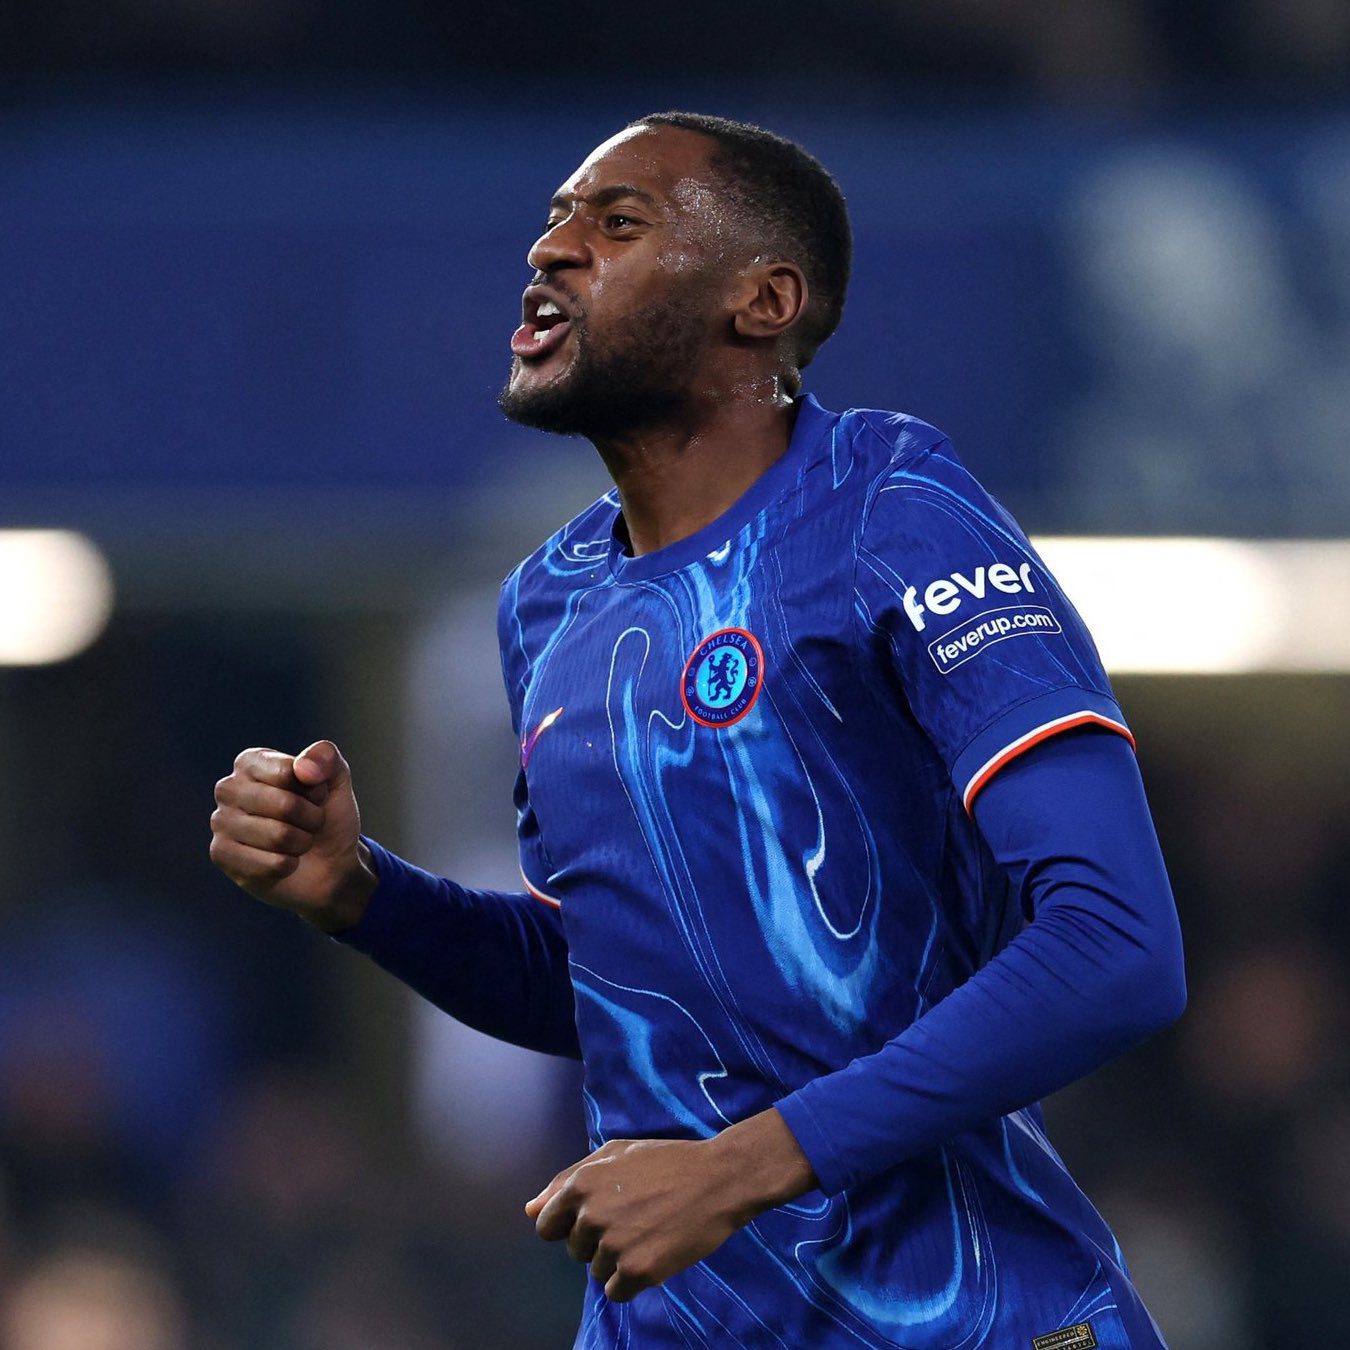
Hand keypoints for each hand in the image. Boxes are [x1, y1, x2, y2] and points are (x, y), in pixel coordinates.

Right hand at [210, 740, 375, 932]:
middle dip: (311, 819)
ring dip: (301, 843)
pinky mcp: (221, 854)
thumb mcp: (336, 779)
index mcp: (252, 761)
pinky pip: (270, 864)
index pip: (288, 772)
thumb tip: (302, 768)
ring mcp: (220, 821)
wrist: (330, 863)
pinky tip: (283, 861)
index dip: (315, 790)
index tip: (316, 797)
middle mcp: (228, 787)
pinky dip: (289, 865)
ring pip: (279, 836)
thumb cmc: (327, 815)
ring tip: (297, 841)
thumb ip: (326, 757)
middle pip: (285, 805)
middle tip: (310, 823)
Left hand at [525, 1108, 815, 1301]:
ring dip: (618, 1260)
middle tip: (633, 1219)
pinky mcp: (638, 1271)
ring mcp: (614, 1246)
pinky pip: (616, 1292)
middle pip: (574, 1251)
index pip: (546, 1226)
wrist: (718, 1179)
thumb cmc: (666, 1161)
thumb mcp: (615, 1155)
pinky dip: (632, 1281)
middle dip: (597, 1241)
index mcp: (581, 1184)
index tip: (599, 1217)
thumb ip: (567, 1181)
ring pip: (597, 1272)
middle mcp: (591, 1216)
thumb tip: (529, 1211)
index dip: (570, 1224)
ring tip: (648, 1232)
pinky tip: (654, 1254)